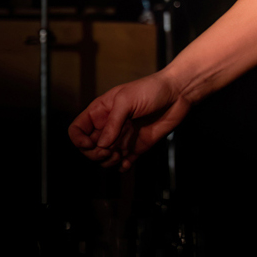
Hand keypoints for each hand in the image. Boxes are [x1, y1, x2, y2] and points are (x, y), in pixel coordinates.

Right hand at [68, 71, 190, 170]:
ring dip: (107, 162)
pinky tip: (127, 162)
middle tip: (108, 151)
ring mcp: (122, 137)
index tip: (90, 143)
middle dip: (94, 154)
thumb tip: (102, 144)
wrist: (178, 93)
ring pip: (104, 158)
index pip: (77, 130)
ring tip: (119, 154)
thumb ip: (113, 122)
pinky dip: (122, 167)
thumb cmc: (152, 89)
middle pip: (89, 148)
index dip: (78, 140)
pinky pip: (123, 163)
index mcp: (101, 112)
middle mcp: (109, 126)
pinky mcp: (136, 146)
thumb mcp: (127, 100)